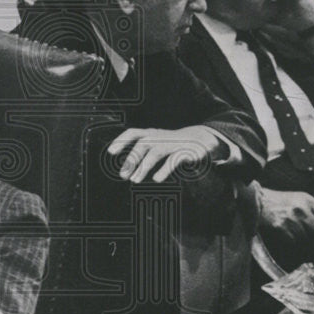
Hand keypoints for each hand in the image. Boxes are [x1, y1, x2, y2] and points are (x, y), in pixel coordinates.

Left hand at [107, 126, 238, 183]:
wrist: (203, 140)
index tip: (111, 152)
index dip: (122, 140)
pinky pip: (173, 160)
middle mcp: (161, 137)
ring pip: (156, 152)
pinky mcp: (186, 152)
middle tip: (123, 176)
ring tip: (134, 180)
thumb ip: (141, 153)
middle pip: (143, 144)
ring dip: (143, 166)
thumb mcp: (156, 144)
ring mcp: (173, 143)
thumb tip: (125, 168)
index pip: (134, 132)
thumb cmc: (173, 144)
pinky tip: (156, 178)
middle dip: (131, 159)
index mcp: (152, 134)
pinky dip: (164, 169)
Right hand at [256, 187, 313, 241]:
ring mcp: (290, 219)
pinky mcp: (280, 227)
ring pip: (305, 238)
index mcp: (307, 200)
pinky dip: (290, 241)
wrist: (259, 201)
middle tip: (302, 231)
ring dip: (300, 239)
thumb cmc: (282, 201)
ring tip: (292, 232)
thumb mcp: (301, 197)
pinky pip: (293, 241)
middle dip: (311, 234)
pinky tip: (285, 234)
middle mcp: (301, 209)